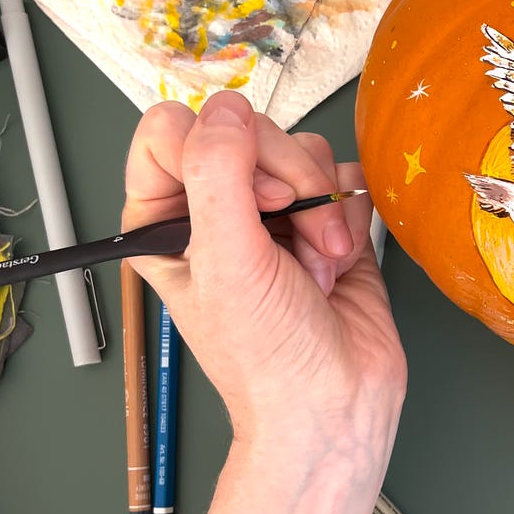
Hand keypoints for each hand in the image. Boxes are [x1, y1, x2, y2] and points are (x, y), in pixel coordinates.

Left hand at [123, 91, 406, 513]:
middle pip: (249, 133)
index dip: (219, 150)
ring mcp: (275, 216)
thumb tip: (229, 106)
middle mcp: (216, 211)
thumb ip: (220, 174)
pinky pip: (342, 177)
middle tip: (296, 241)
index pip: (173, 132)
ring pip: (302, 152)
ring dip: (322, 208)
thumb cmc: (268, 358)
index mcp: (163, 219)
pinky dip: (350, 214)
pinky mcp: (327, 223)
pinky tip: (342, 260)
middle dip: (288, 186)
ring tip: (320, 264)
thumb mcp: (227, 262)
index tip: (253, 199)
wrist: (336, 407)